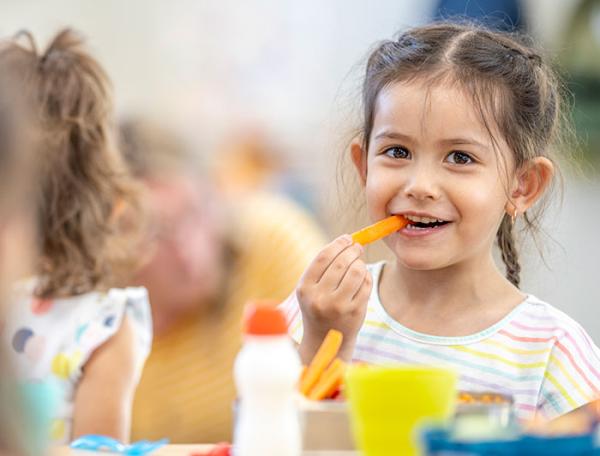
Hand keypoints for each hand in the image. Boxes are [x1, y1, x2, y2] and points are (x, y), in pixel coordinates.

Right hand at [297, 235, 371, 362]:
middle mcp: (320, 298)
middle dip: (352, 250)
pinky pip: (366, 284)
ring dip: (360, 263)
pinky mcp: (355, 312)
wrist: (324, 340)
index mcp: (305, 289)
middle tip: (357, 247)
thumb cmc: (319, 306)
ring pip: (357, 272)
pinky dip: (367, 276)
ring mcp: (338, 307)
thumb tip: (348, 240)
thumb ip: (324, 266)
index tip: (347, 238)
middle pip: (341, 263)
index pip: (323, 257)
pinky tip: (362, 278)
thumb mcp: (311, 288)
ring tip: (359, 263)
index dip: (338, 244)